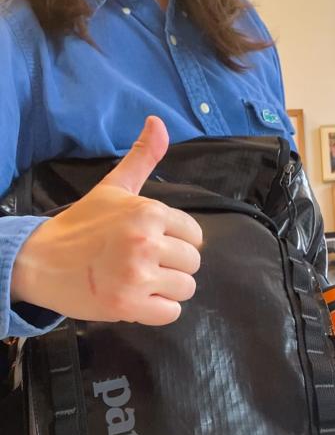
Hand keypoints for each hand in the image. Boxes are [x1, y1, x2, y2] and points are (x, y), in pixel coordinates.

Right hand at [10, 116, 202, 325]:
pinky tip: (136, 298)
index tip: (150, 242)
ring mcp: (137, 275)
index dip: (175, 241)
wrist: (39, 261)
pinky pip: (172, 313)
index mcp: (148, 212)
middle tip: (141, 263)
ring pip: (186, 288)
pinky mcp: (129, 304)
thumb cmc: (82, 226)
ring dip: (166, 290)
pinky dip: (157, 311)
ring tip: (139, 280)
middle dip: (171, 266)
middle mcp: (146, 242)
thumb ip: (142, 157)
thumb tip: (159, 122)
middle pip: (193, 263)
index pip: (195, 235)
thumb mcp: (114, 188)